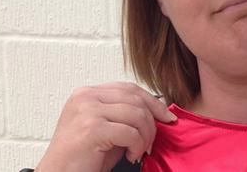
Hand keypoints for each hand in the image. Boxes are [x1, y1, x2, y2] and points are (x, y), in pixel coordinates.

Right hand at [36, 82, 176, 171]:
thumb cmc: (80, 158)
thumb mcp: (105, 129)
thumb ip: (124, 115)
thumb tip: (157, 112)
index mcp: (87, 94)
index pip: (129, 88)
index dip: (152, 102)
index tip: (166, 116)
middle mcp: (85, 97)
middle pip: (135, 98)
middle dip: (152, 121)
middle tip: (150, 141)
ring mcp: (87, 111)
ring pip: (137, 114)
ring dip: (145, 136)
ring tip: (138, 151)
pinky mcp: (92, 129)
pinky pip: (131, 132)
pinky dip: (137, 146)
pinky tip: (130, 156)